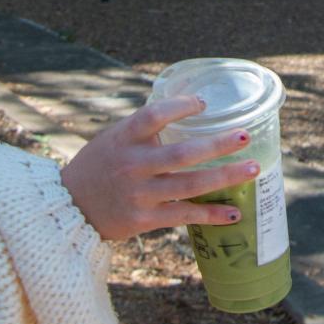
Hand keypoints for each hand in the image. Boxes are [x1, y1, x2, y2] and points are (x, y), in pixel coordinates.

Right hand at [61, 95, 262, 241]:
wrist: (70, 207)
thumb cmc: (100, 165)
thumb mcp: (114, 138)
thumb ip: (145, 128)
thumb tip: (188, 106)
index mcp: (124, 138)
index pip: (153, 116)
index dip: (179, 107)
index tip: (203, 103)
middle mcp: (132, 165)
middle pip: (182, 154)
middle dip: (218, 145)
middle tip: (245, 136)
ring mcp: (139, 194)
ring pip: (189, 186)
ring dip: (225, 177)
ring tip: (253, 169)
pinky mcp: (143, 220)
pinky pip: (184, 215)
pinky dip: (211, 214)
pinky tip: (235, 211)